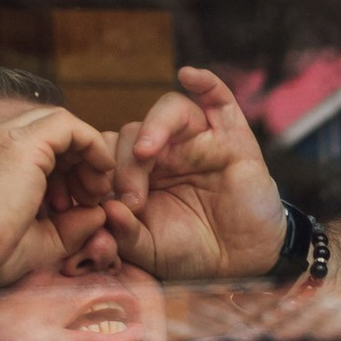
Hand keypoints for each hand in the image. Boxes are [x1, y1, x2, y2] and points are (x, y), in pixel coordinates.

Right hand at [0, 99, 116, 305]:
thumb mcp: (33, 241)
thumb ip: (68, 228)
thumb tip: (99, 215)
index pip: (34, 145)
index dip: (62, 172)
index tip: (70, 206)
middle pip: (50, 132)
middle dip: (77, 163)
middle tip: (86, 199)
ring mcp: (5, 133)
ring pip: (62, 124)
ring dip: (86, 157)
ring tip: (93, 194)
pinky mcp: (23, 141)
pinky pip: (71, 127)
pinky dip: (92, 148)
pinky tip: (100, 177)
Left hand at [102, 65, 286, 283]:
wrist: (243, 264)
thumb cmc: (193, 254)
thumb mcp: (149, 250)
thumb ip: (124, 233)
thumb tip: (106, 209)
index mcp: (138, 173)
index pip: (107, 152)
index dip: (97, 172)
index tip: (101, 207)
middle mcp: (165, 151)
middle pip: (131, 132)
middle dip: (124, 165)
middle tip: (131, 201)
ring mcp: (198, 141)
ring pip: (168, 111)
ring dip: (153, 127)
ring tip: (146, 154)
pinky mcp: (232, 138)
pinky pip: (219, 98)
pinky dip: (206, 82)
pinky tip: (190, 76)